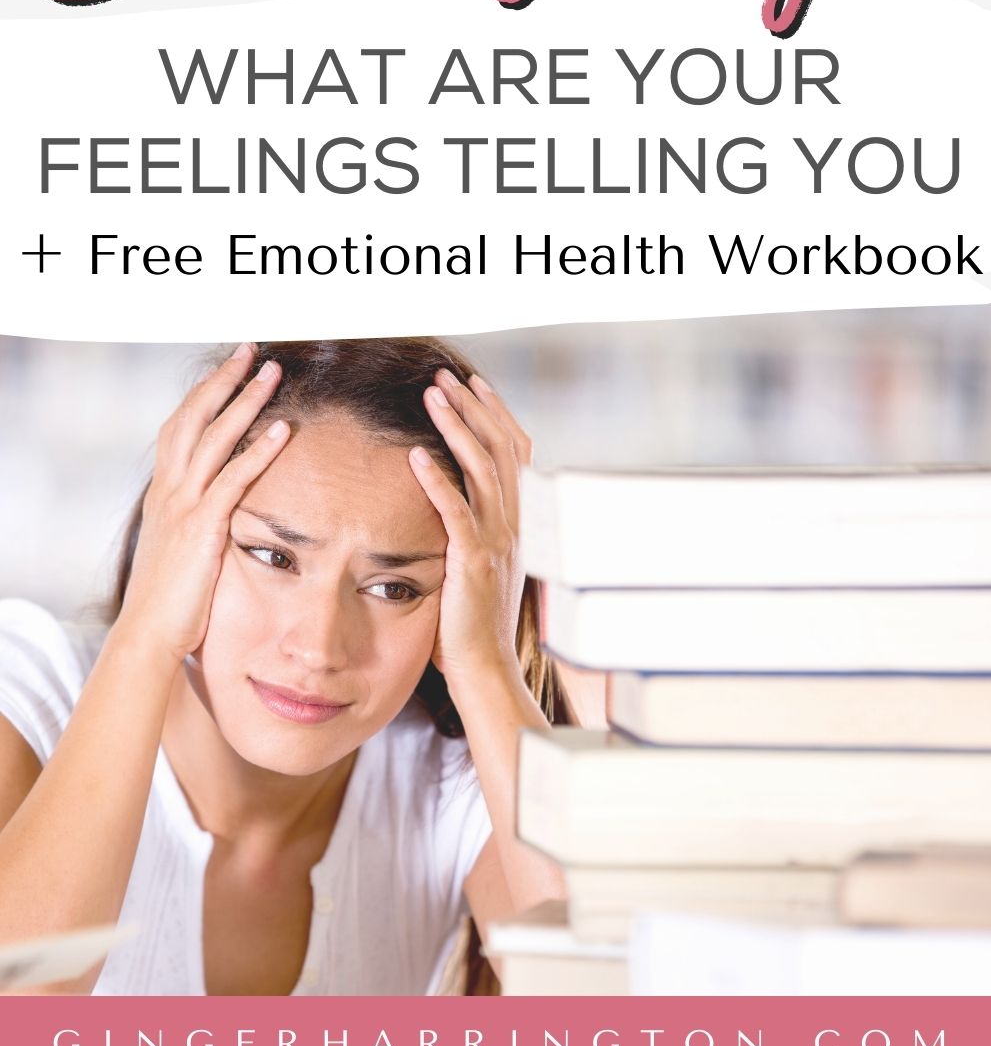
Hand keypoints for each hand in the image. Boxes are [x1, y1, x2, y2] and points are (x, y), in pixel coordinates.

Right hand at [116, 344, 289, 661]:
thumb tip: (219, 510)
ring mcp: (183, 506)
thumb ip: (196, 521)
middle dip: (223, 380)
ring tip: (273, 373)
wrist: (148, 636)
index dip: (203, 395)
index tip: (228, 368)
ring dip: (246, 401)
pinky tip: (283, 429)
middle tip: (252, 350)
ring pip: (215, 438)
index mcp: (163, 493)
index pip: (180, 427)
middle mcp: (169, 491)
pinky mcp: (202, 527)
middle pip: (194, 418)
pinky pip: (234, 479)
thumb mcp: (179, 548)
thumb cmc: (169, 600)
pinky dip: (259, 451)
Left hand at [408, 370, 531, 688]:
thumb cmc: (473, 624)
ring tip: (433, 395)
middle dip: (474, 406)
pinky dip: (438, 479)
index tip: (474, 384)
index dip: (496, 414)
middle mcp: (515, 524)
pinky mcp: (474, 561)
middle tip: (447, 375)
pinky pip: (457, 511)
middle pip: (500, 448)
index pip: (515, 452)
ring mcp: (498, 541)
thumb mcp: (481, 566)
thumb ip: (473, 530)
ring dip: (457, 426)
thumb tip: (453, 503)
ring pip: (482, 468)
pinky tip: (417, 455)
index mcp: (518, 521)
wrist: (486, 669)